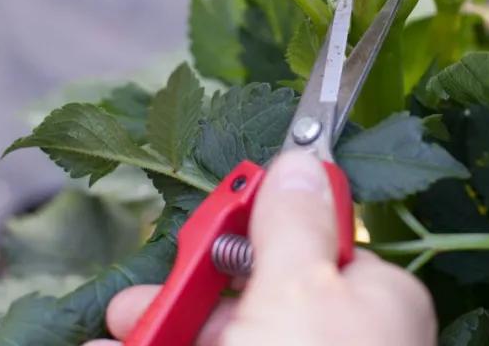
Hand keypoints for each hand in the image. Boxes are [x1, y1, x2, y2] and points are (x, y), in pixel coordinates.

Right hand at [83, 152, 435, 345]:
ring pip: (230, 337)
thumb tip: (302, 160)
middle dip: (187, 296)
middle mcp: (345, 338)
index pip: (312, 242)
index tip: (205, 225)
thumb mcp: (298, 291)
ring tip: (115, 337)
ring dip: (165, 332)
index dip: (251, 231)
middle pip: (258, 297)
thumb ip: (293, 224)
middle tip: (133, 307)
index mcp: (373, 299)